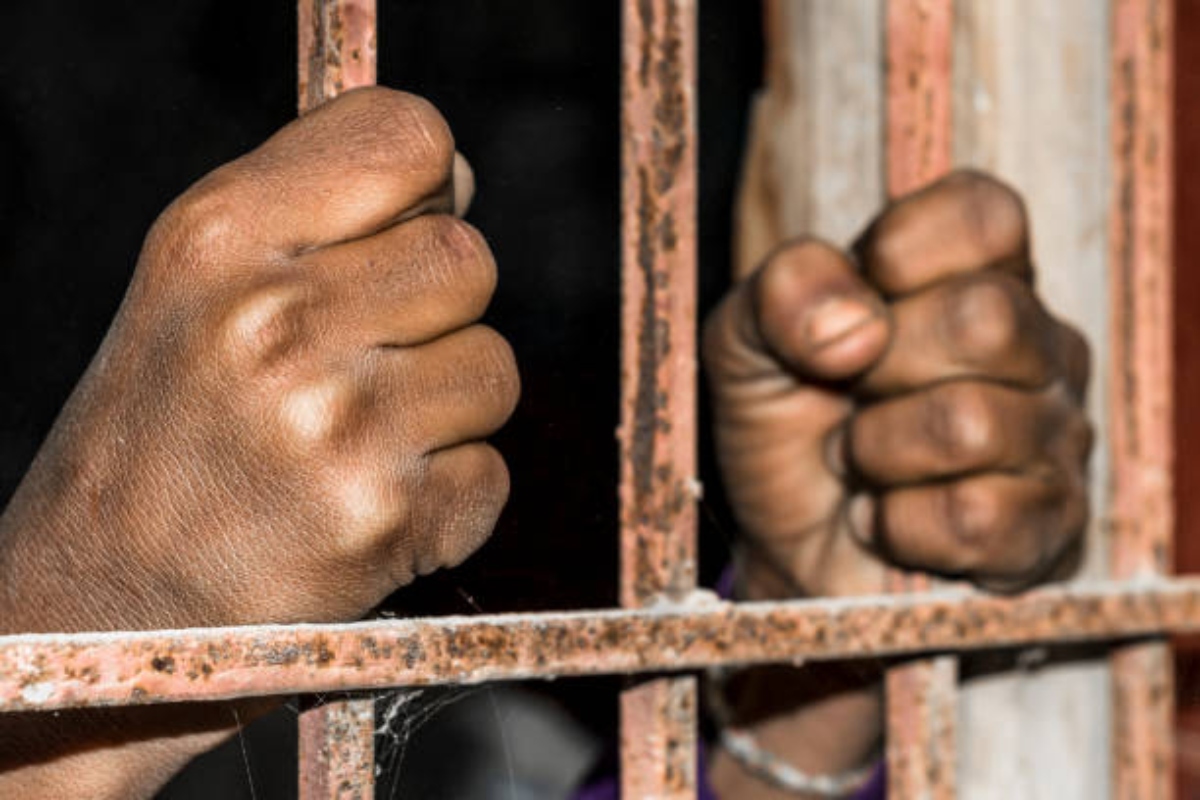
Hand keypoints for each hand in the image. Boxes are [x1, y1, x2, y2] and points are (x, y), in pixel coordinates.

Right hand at [0, 86, 518, 633]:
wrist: (107, 603)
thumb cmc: (166, 432)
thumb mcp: (198, 283)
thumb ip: (322, 208)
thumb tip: (460, 176)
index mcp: (222, 238)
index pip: (407, 138)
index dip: (428, 182)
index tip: (399, 228)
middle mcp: (275, 323)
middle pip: (468, 258)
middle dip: (437, 311)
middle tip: (360, 361)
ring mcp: (335, 426)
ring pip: (494, 369)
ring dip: (447, 409)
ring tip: (353, 440)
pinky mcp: (384, 521)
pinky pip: (490, 472)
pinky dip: (447, 495)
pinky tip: (364, 505)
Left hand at [704, 171, 1090, 599]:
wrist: (783, 549)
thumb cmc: (782, 428)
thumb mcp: (747, 340)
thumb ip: (784, 291)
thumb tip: (856, 321)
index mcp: (976, 275)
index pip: (986, 215)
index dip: (897, 255)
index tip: (847, 310)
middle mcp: (1037, 346)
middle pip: (986, 317)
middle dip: (875, 371)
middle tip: (850, 401)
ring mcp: (1055, 439)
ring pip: (970, 423)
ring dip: (875, 455)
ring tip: (861, 465)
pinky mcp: (1049, 532)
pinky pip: (975, 518)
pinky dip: (898, 527)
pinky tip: (888, 523)